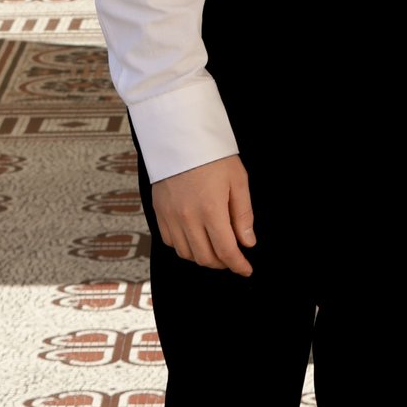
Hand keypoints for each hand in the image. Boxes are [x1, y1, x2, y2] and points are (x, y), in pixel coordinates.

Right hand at [151, 152, 254, 272]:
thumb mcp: (237, 180)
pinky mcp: (159, 213)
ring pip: (187, 254)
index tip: (246, 269)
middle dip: (223, 263)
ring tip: (216, 248)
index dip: (238, 265)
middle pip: (205, 258)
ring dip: (203, 257)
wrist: (179, 136)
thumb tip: (248, 242)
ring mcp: (170, 217)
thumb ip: (243, 214)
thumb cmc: (212, 155)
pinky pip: (171, 242)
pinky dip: (185, 247)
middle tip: (233, 258)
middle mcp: (188, 218)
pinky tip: (195, 238)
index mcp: (211, 210)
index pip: (226, 251)